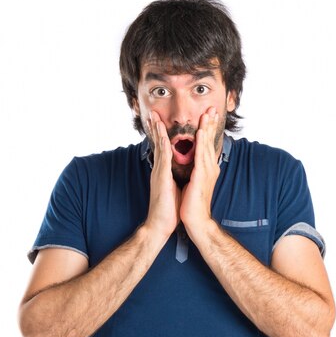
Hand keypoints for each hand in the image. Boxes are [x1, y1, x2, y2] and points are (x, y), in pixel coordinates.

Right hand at [144, 110, 180, 239]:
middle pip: (158, 143)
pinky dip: (163, 147)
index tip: (163, 120)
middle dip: (156, 127)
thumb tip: (182, 169)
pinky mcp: (161, 179)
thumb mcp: (174, 187)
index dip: (163, 133)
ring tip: (155, 117)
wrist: (161, 224)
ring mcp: (159, 173)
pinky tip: (163, 137)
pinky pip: (163, 160)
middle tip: (154, 112)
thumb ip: (175, 176)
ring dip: (157, 132)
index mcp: (164, 170)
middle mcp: (159, 169)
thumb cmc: (169, 208)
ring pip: (159, 148)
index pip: (164, 147)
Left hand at [180, 107, 219, 232]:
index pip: (207, 145)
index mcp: (206, 169)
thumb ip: (195, 171)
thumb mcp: (194, 183)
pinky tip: (200, 132)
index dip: (208, 130)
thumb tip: (193, 164)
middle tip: (212, 108)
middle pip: (209, 141)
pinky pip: (200, 155)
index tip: (208, 116)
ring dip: (206, 128)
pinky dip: (201, 142)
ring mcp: (206, 172)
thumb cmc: (192, 204)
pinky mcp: (200, 177)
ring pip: (206, 145)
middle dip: (210, 124)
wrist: (195, 221)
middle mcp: (209, 168)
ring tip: (207, 114)